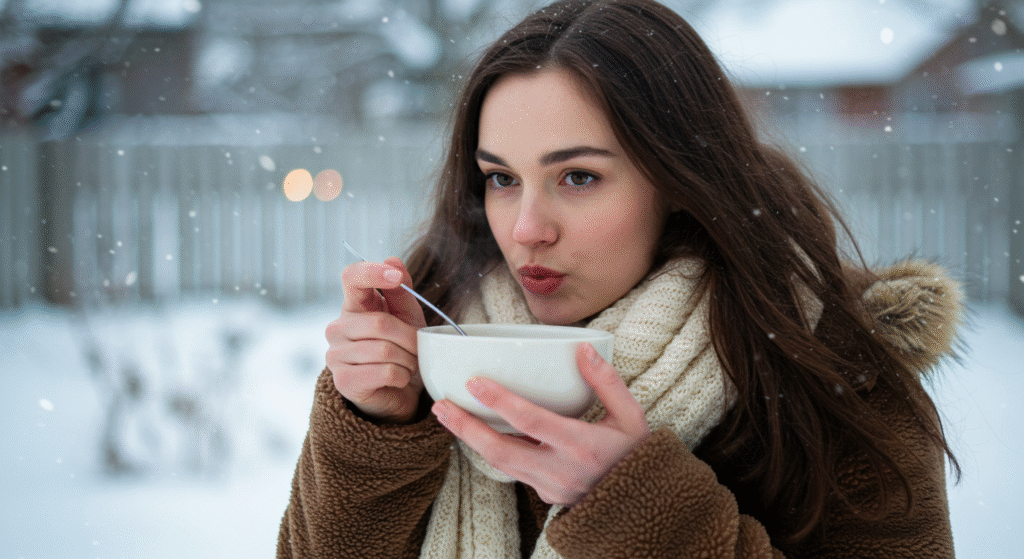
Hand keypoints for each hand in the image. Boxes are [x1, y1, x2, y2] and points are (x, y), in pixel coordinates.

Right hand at [326, 257, 426, 422]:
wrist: (398, 392)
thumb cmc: (401, 349)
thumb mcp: (407, 317)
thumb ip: (401, 291)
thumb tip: (393, 259)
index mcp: (353, 306)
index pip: (351, 276)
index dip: (373, 272)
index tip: (395, 276)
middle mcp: (337, 327)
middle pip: (380, 323)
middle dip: (410, 338)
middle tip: (418, 349)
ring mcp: (335, 355)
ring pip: (384, 349)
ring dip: (408, 359)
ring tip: (408, 364)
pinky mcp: (343, 381)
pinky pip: (384, 371)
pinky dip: (401, 376)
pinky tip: (398, 379)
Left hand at [431, 343, 649, 505]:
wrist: (643, 504)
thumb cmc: (636, 455)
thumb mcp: (631, 416)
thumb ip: (607, 382)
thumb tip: (582, 349)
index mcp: (581, 446)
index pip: (531, 422)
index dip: (500, 401)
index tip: (474, 382)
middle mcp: (560, 470)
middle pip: (500, 450)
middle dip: (466, 428)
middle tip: (441, 405)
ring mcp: (550, 486)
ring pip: (499, 463)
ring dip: (470, 439)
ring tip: (448, 415)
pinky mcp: (544, 494)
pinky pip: (512, 470)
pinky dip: (492, 449)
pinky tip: (477, 431)